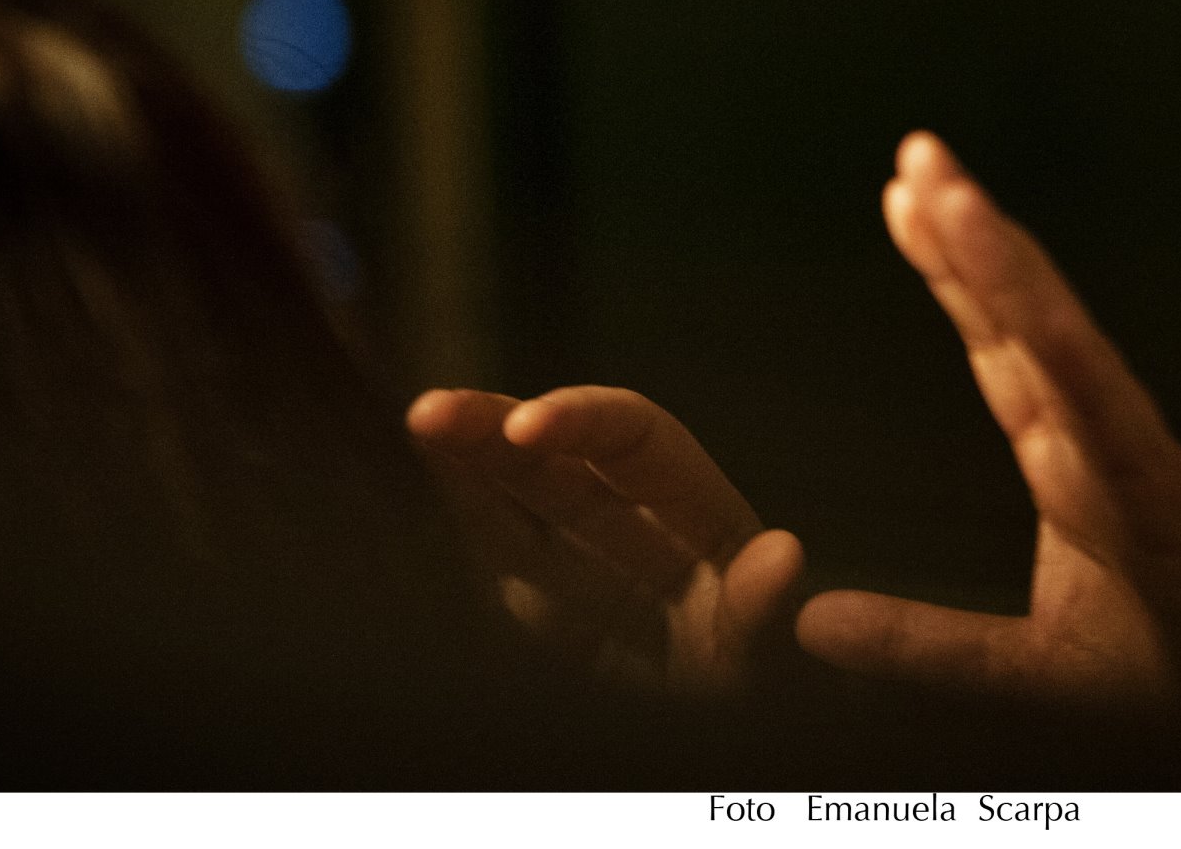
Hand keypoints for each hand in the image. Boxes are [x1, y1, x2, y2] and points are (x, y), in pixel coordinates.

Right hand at [408, 384, 805, 695]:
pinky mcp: (543, 630)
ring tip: (410, 428)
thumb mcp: (780, 660)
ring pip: (507, 508)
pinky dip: (446, 538)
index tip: (527, 428)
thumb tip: (780, 557)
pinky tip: (400, 508)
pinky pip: (493, 571)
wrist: (743, 766)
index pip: (632, 438)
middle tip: (428, 414)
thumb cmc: (778, 697)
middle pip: (553, 461)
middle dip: (491, 430)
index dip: (579, 421)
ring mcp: (579, 579)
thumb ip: (768, 613)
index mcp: (698, 515)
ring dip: (457, 469)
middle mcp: (631, 532)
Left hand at [795, 132, 1180, 741]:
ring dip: (1007, 268)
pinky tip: (1028, 305)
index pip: (998, 341)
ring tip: (954, 199)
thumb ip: (921, 643)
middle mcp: (1095, 439)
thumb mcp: (1017, 672)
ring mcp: (1130, 459)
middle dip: (970, 232)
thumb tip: (814, 623)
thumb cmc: (1162, 680)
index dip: (951, 266)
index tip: (903, 194)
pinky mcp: (1162, 498)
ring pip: (1061, 344)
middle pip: (1023, 316)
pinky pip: (1109, 414)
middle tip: (917, 152)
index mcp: (1066, 460)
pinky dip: (1068, 353)